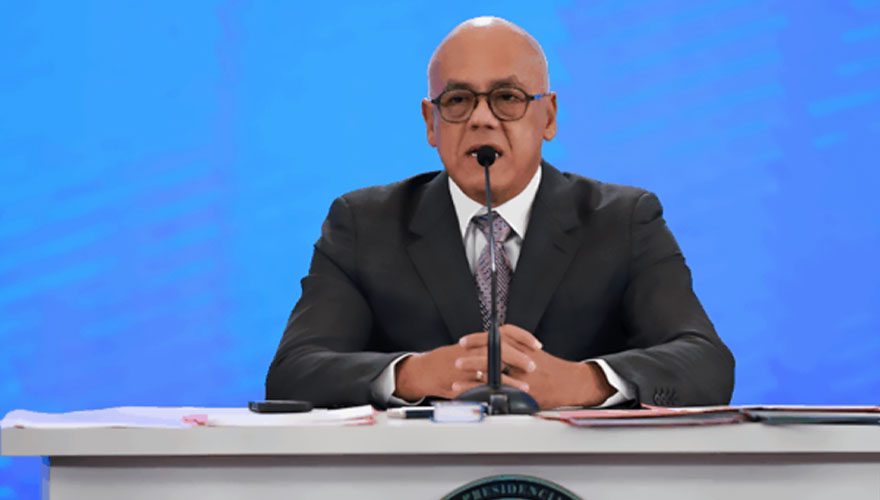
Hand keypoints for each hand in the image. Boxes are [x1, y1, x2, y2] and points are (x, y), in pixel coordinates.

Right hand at [393, 328, 534, 400]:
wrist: (426, 370)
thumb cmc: (451, 360)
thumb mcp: (472, 350)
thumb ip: (491, 349)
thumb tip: (517, 352)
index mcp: (480, 340)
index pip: (505, 332)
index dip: (523, 337)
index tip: (537, 345)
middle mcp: (475, 349)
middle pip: (501, 348)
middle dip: (519, 357)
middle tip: (532, 366)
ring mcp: (468, 365)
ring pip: (492, 367)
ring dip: (510, 378)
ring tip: (525, 386)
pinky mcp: (463, 381)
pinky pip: (482, 385)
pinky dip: (494, 391)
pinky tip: (506, 397)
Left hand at [459, 324, 614, 408]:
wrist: (571, 382)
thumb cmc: (551, 367)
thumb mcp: (533, 350)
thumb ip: (514, 344)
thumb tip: (491, 341)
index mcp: (523, 347)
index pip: (495, 339)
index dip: (477, 340)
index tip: (463, 342)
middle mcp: (522, 361)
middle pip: (491, 356)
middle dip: (471, 359)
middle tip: (457, 361)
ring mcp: (523, 378)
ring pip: (493, 376)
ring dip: (473, 379)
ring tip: (457, 381)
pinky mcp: (524, 394)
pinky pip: (500, 394)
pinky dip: (485, 394)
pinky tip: (473, 397)